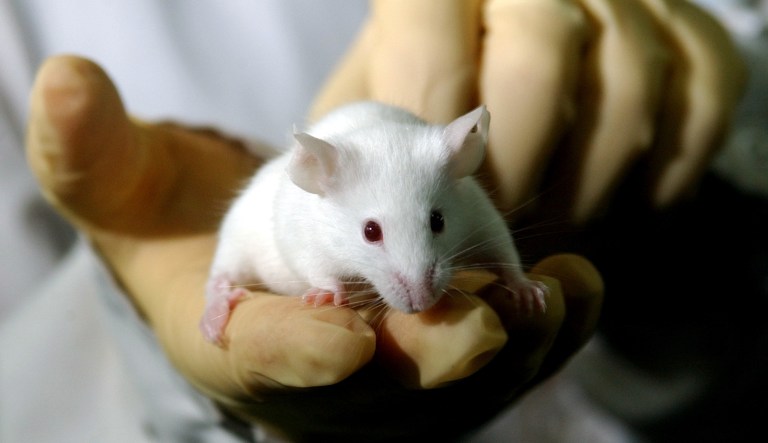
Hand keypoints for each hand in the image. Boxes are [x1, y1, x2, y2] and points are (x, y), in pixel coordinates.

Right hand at [27, 55, 601, 439]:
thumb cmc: (188, 225)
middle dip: (430, 359)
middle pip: (381, 392)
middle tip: (481, 320)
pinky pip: (502, 356)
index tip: (346, 336)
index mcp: (241, 347)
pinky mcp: (441, 352)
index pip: (268, 366)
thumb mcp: (131, 195)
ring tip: (545, 298)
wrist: (265, 250)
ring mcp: (390, 376)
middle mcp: (323, 378)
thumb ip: (96, 156)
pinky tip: (570, 285)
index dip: (304, 358)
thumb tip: (64, 84)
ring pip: (455, 386)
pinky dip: (541, 326)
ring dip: (507, 348)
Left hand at [311, 0, 745, 222]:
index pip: (433, 21)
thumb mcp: (375, 119)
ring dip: (593, 176)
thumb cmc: (433, 110)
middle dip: (522, 159)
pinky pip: (703, 95)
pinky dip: (669, 168)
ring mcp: (620, 5)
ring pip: (630, 79)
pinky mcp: (687, 37)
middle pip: (542, 50)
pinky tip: (629, 202)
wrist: (524, 69)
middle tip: (507, 216)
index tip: (444, 185)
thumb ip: (348, 144)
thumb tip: (306, 163)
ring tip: (561, 218)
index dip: (438, 111)